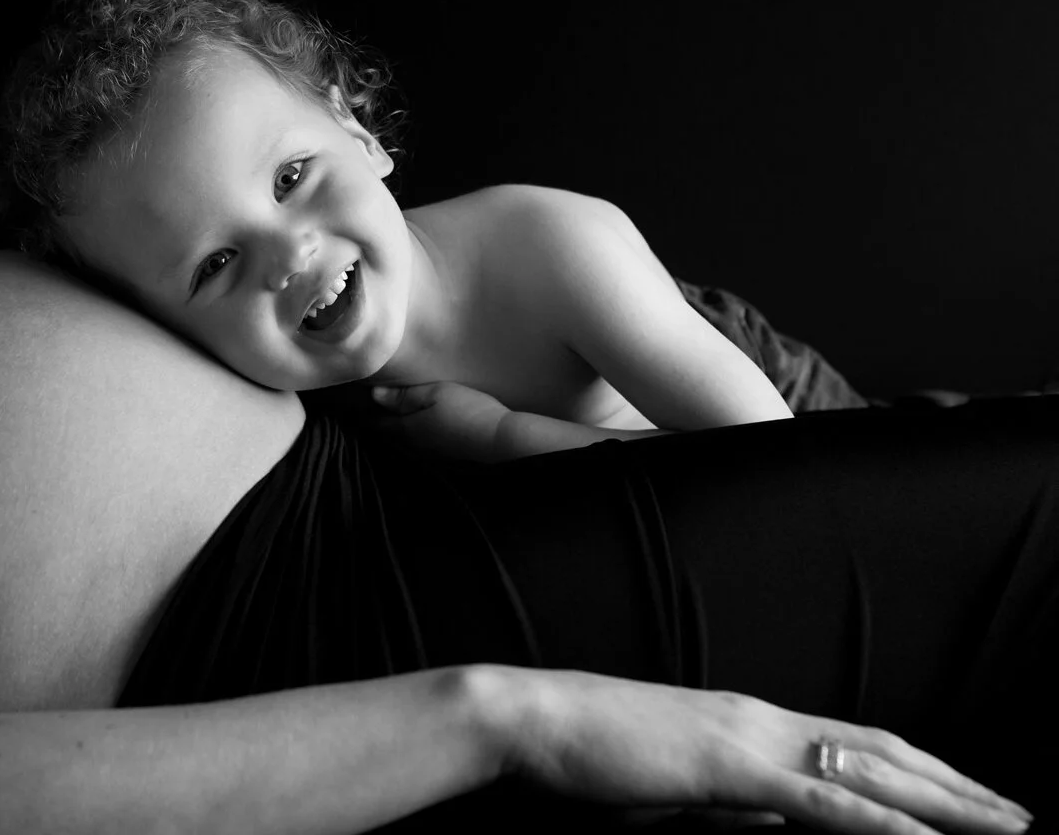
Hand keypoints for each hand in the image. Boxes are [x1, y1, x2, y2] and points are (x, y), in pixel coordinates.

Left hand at [367, 380, 510, 462]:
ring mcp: (432, 453)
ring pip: (406, 440)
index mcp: (407, 428)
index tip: (356, 403)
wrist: (502, 439)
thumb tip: (373, 395)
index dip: (366, 412)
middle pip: (390, 433)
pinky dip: (415, 434)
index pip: (378, 423)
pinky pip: (422, 443)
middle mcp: (415, 445)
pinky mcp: (448, 455)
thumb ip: (404, 396)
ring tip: (393, 415)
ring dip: (397, 428)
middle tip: (370, 407)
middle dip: (380, 421)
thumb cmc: (467, 411)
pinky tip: (422, 427)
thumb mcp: (435, 394)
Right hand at [486, 667, 1032, 834]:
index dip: (920, 768)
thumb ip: (729, 802)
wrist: (531, 720)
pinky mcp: (727, 767)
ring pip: (870, 770)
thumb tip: (774, 822)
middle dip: (960, 787)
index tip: (969, 797)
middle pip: (884, 749)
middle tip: (1021, 817)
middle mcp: (760, 718)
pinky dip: (880, 819)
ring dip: (946, 802)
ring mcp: (748, 737)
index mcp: (746, 720)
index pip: (854, 740)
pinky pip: (820, 798)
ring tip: (1005, 826)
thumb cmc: (586, 754)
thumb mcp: (670, 786)